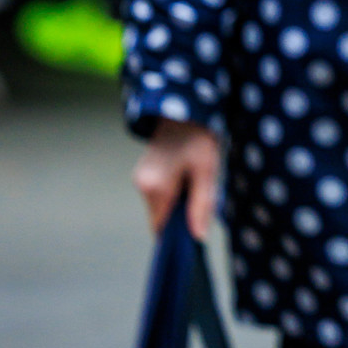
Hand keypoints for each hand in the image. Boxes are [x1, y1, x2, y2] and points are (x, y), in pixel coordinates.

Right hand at [134, 119, 221, 240]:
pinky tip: (187, 180)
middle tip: (202, 204)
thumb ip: (201, 204)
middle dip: (180, 218)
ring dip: (178, 204)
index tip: (195, 234)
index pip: (161, 228)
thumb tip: (198, 237)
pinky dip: (172, 195)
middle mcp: (142, 185)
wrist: (183, 109)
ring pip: (160, 206)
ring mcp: (140, 178)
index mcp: (155, 188)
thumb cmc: (198, 138)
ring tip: (196, 186)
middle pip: (161, 217)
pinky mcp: (143, 173)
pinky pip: (158, 195)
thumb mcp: (207, 170)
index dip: (177, 235)